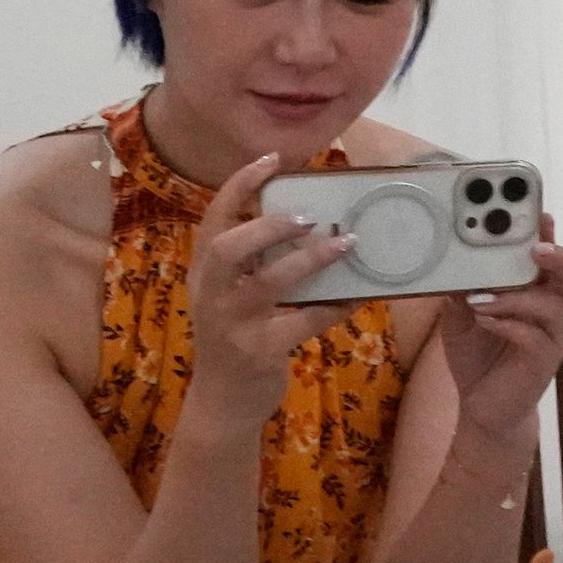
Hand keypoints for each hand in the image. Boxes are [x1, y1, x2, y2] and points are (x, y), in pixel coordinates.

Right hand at [182, 155, 353, 435]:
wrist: (223, 402)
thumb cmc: (234, 340)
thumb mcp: (229, 297)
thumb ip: (251, 265)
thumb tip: (305, 225)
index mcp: (205, 273)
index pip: (213, 218)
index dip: (238, 185)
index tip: (271, 160)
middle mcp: (212, 294)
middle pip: (227, 247)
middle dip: (268, 226)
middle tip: (308, 217)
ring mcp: (234, 324)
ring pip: (270, 282)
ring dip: (311, 261)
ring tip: (346, 245)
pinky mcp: (261, 351)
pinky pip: (305, 322)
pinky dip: (334, 307)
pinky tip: (357, 296)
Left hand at [435, 223, 562, 446]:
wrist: (483, 407)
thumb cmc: (478, 356)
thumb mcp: (460, 316)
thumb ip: (461, 290)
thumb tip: (449, 262)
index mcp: (534, 292)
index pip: (549, 257)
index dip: (549, 234)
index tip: (540, 213)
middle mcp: (550, 310)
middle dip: (556, 255)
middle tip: (534, 248)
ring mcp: (551, 337)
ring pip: (553, 305)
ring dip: (517, 296)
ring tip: (483, 297)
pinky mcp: (543, 362)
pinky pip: (535, 337)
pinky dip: (508, 324)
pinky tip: (484, 321)